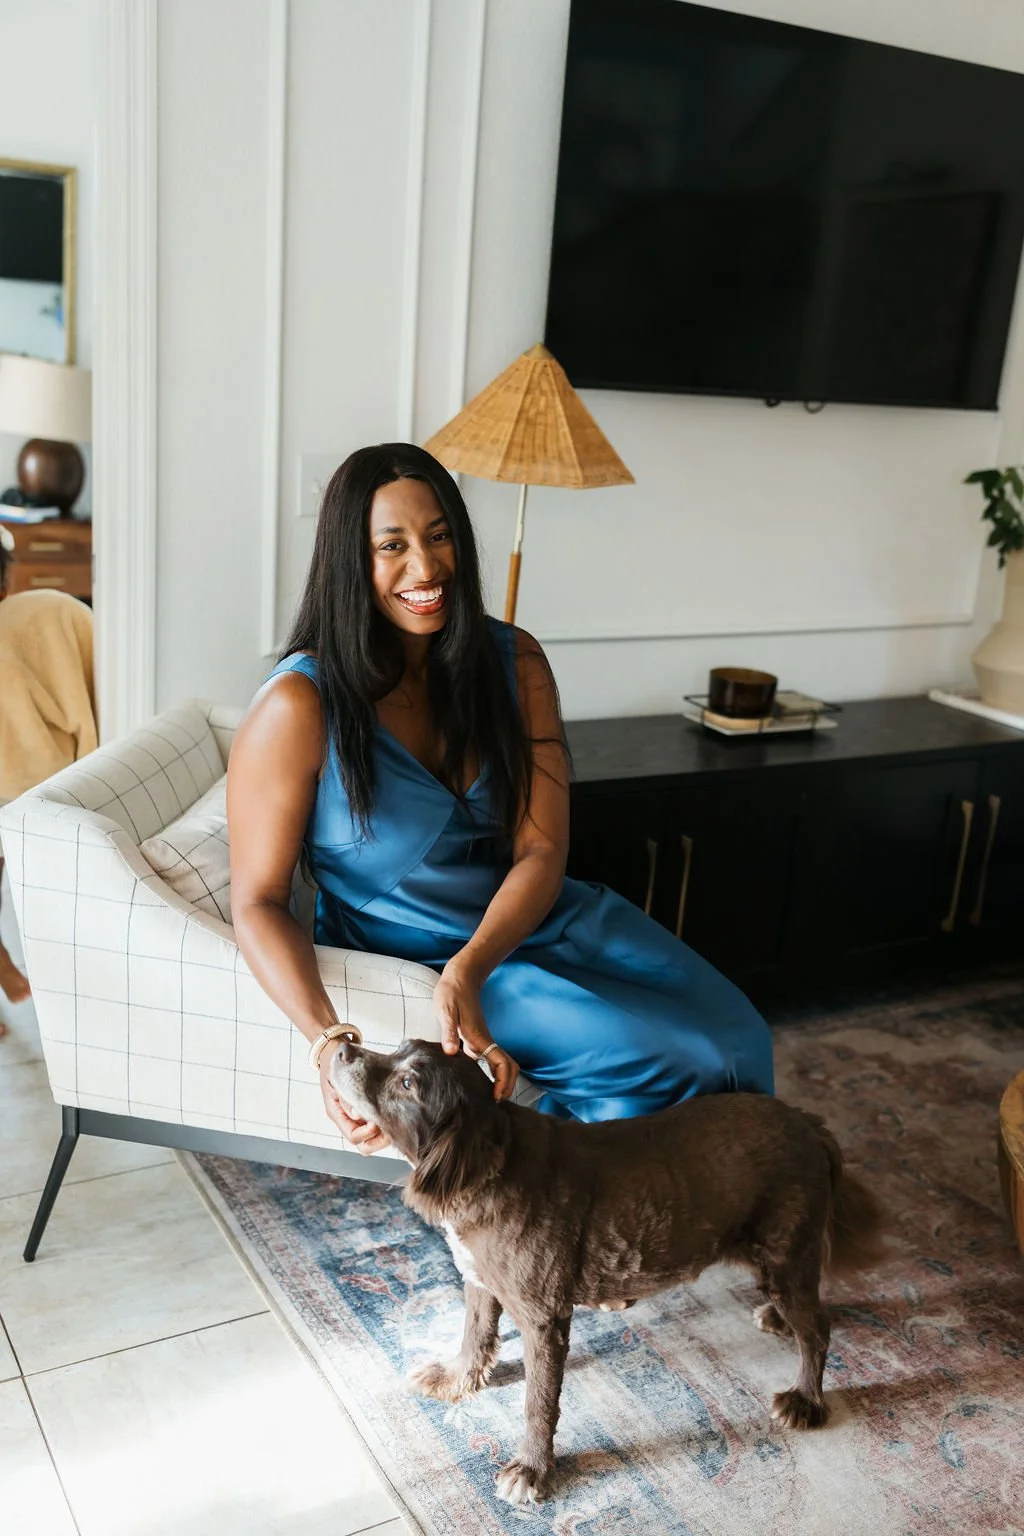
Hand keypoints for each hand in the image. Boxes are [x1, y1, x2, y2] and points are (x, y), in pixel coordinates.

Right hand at [318, 1046, 391, 1154]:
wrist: (335, 1052)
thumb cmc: (335, 1063)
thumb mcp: (336, 1077)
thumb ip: (346, 1098)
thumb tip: (357, 1114)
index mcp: (337, 1114)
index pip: (354, 1136)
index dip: (367, 1133)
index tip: (377, 1120)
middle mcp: (348, 1120)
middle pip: (365, 1144)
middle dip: (380, 1139)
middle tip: (392, 1124)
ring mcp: (358, 1117)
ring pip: (374, 1137)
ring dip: (386, 1131)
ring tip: (396, 1117)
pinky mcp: (368, 1110)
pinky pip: (379, 1124)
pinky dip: (387, 1120)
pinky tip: (396, 1109)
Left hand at [434, 962, 519, 1101]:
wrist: (459, 978)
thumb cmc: (451, 993)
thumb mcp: (446, 1010)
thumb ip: (449, 1031)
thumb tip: (450, 1053)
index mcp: (479, 1037)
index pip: (502, 1063)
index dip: (503, 1082)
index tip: (496, 1097)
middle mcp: (484, 1041)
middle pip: (506, 1067)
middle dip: (507, 1085)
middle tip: (496, 1103)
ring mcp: (480, 1041)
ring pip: (498, 1064)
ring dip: (499, 1081)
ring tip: (488, 1098)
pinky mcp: (474, 1039)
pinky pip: (486, 1060)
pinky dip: (488, 1074)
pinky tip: (475, 1083)